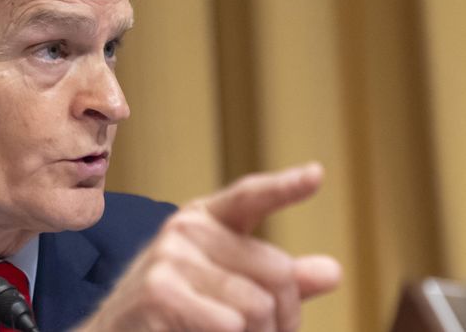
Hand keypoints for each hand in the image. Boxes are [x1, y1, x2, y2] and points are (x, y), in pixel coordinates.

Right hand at [79, 163, 341, 331]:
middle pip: (279, 273)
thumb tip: (331, 272)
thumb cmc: (177, 312)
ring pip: (258, 306)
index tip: (317, 174)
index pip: (250, 197)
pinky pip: (230, 324)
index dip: (285, 187)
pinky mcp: (159, 289)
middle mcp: (188, 227)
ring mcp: (170, 255)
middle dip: (282, 317)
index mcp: (206, 219)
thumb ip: (277, 281)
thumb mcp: (229, 287)